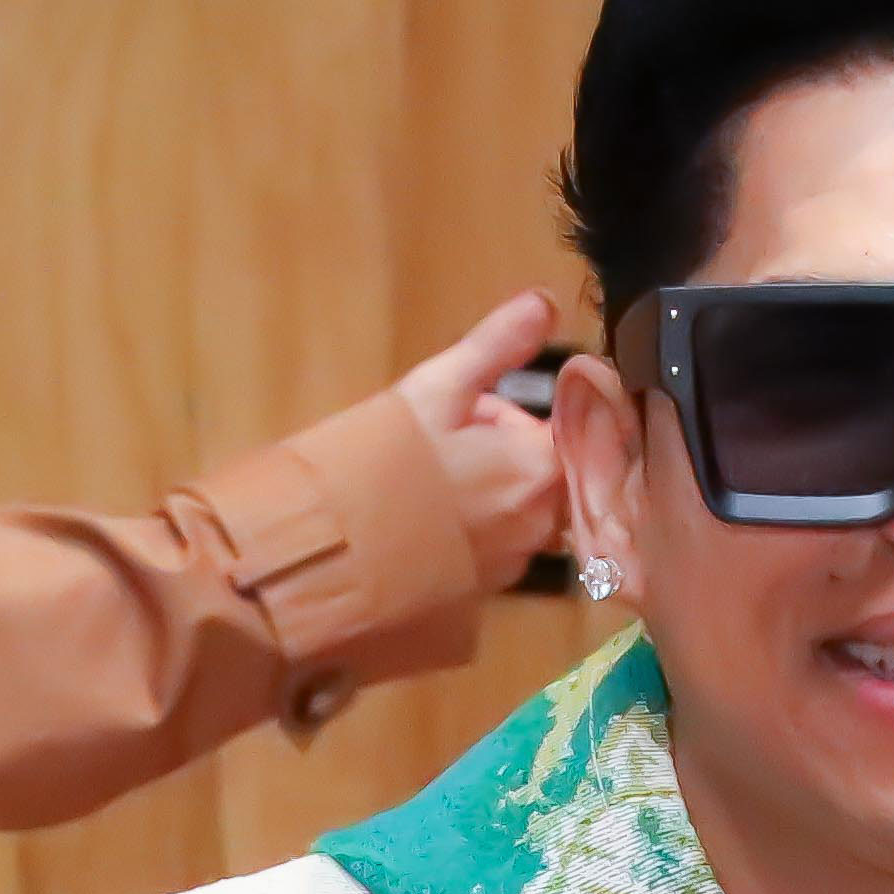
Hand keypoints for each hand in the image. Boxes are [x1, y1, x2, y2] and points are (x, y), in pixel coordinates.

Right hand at [396, 288, 568, 575]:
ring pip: (519, 510)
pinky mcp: (485, 591)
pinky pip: (494, 547)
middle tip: (439, 446)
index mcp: (544, 465)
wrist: (334, 552)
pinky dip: (471, 531)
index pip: (558, 426)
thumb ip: (498, 344)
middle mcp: (545, 521)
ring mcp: (516, 563)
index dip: (509, 415)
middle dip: (502, 452)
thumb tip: (546, 302)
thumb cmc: (387, 461)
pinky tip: (425, 524)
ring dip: (489, 491)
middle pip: (541, 470)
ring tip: (429, 487)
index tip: (469, 412)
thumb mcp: (439, 386)